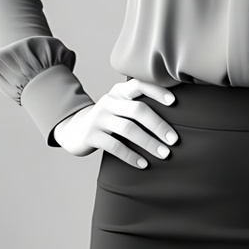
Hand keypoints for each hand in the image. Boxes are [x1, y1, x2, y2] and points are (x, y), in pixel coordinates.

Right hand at [52, 77, 178, 166]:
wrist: (74, 131)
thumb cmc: (107, 119)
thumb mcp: (119, 107)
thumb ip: (136, 105)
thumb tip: (172, 115)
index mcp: (118, 92)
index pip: (139, 85)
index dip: (156, 91)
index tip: (173, 102)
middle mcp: (108, 102)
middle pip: (137, 110)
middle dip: (158, 125)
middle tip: (174, 140)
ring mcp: (99, 118)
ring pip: (128, 129)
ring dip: (149, 142)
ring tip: (163, 154)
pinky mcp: (91, 136)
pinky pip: (115, 146)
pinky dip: (131, 156)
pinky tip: (143, 163)